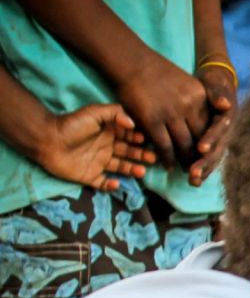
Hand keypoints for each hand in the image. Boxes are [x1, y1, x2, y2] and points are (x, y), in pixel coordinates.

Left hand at [32, 104, 155, 190]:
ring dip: (132, 170)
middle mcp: (106, 148)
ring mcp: (98, 163)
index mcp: (108, 133)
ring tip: (142, 172)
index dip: (139, 139)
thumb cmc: (72, 125)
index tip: (147, 140)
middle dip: (142, 155)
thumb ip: (115, 113)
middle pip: (129, 153)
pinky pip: (103, 183)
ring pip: (120, 168)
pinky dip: (111, 186)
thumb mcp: (94, 112)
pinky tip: (117, 183)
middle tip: (153, 158)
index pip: (129, 137)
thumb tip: (133, 124)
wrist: (47, 140)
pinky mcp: (89, 176)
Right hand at [112, 52, 210, 165]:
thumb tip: (212, 124)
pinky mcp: (152, 120)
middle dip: (202, 158)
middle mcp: (189, 106)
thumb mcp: (187, 85)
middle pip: (201, 139)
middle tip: (202, 171)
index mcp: (200, 97)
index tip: (211, 156)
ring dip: (186, 161)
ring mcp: (170, 113)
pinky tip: (168, 165)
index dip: (212, 144)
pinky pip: (164, 146)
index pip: (211, 127)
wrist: (132, 62)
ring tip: (187, 171)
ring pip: (184, 145)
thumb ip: (199, 104)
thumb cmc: (159, 75)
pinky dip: (167, 158)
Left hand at [188, 63, 236, 185]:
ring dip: (204, 170)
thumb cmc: (214, 83)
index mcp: (226, 117)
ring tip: (192, 182)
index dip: (211, 139)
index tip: (201, 148)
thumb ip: (219, 94)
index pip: (220, 130)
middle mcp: (227, 132)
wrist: (218, 85)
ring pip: (214, 158)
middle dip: (206, 162)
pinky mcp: (215, 143)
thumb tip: (226, 104)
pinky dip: (202, 168)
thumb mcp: (216, 84)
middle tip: (193, 174)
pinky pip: (209, 158)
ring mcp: (222, 139)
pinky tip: (193, 179)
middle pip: (218, 149)